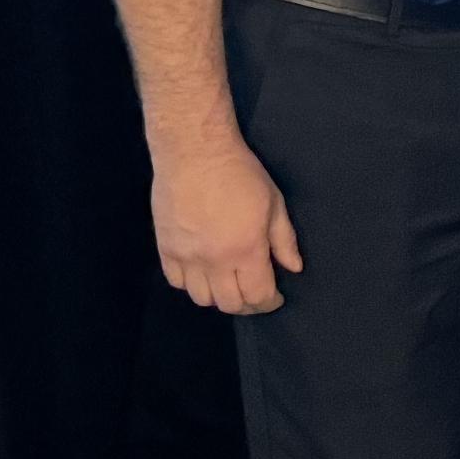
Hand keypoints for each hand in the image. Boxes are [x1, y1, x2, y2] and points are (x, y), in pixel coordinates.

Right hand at [152, 135, 301, 315]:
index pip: (257, 295)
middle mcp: (214, 260)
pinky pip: (176, 283)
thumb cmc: (242, 174)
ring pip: (201, 299)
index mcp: (246, 249)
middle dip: (247, 305)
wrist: (195, 154)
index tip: (275, 298)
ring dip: (218, 297)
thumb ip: (284, 240)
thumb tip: (294, 268)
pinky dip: (191, 284)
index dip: (269, 302)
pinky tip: (203, 272)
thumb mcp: (274, 203)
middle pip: (229, 304)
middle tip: (255, 294)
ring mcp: (186, 257)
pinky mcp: (165, 249)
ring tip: (230, 284)